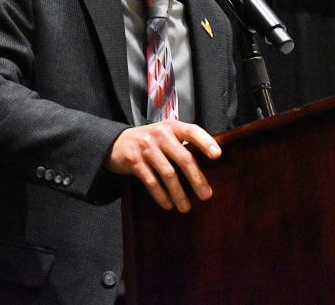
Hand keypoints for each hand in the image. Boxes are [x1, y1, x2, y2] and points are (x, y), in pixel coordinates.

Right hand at [104, 120, 221, 212]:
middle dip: (196, 179)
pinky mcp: (134, 161)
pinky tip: (168, 205)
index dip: (206, 142)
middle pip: (183, 158)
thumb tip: (210, 163)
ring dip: (179, 193)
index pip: (192, 131)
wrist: (116, 142)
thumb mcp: (165, 135)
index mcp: (171, 126)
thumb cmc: (149, 142)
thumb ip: (182, 143)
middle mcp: (159, 134)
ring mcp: (146, 147)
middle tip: (206, 195)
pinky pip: (151, 182)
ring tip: (186, 207)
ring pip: (168, 174)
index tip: (218, 155)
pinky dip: (161, 196)